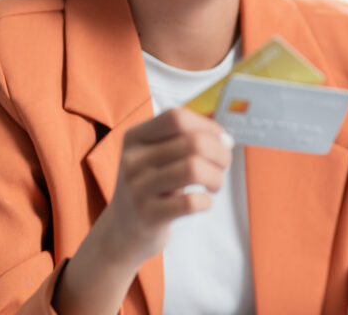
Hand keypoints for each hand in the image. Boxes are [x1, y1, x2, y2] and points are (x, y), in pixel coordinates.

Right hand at [95, 107, 234, 265]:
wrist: (122, 230)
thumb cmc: (151, 187)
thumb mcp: (156, 157)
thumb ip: (184, 141)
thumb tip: (225, 140)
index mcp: (135, 137)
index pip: (177, 118)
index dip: (208, 126)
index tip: (221, 140)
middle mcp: (133, 160)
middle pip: (193, 142)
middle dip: (220, 154)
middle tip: (222, 167)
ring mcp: (137, 188)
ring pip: (194, 169)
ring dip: (216, 177)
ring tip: (214, 185)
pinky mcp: (147, 216)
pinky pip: (190, 202)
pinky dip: (206, 201)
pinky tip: (203, 202)